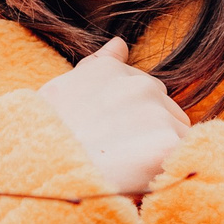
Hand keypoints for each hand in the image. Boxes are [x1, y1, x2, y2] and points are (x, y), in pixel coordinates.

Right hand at [38, 37, 191, 196]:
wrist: (37, 173)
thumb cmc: (42, 139)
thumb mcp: (60, 92)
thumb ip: (96, 66)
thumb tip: (120, 43)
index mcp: (112, 70)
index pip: (144, 93)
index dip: (132, 121)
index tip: (113, 139)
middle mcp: (139, 84)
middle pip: (167, 112)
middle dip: (152, 133)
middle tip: (119, 159)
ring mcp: (155, 113)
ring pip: (180, 135)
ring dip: (163, 152)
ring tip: (126, 172)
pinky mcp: (167, 145)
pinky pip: (186, 159)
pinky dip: (172, 171)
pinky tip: (146, 180)